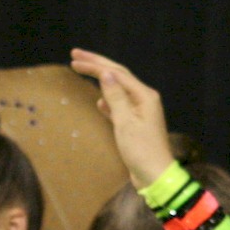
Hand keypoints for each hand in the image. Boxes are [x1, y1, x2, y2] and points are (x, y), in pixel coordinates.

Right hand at [69, 49, 176, 187]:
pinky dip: (109, 101)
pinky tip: (99, 102)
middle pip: (119, 76)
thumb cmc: (141, 150)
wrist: (155, 175)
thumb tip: (107, 73)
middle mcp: (145, 100)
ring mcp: (141, 112)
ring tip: (83, 70)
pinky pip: (120, 106)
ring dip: (101, 80)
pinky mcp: (136, 125)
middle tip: (75, 55)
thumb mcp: (125, 122)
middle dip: (97, 65)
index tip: (74, 59)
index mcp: (145, 96)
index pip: (117, 73)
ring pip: (118, 89)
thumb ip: (116, 97)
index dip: (95, 65)